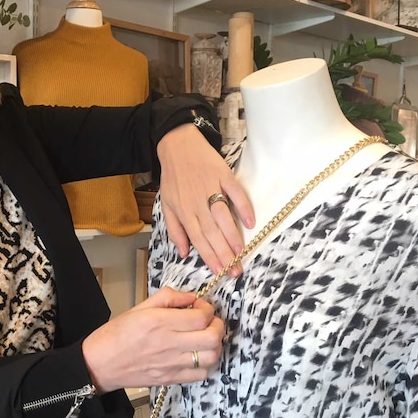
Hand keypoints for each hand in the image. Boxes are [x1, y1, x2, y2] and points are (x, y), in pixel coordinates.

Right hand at [81, 287, 224, 392]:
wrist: (99, 363)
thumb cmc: (116, 333)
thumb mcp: (140, 307)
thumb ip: (168, 298)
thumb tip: (192, 298)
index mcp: (160, 322)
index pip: (201, 317)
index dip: (208, 310)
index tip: (201, 308)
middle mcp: (168, 343)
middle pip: (212, 337)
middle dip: (217, 326)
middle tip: (209, 322)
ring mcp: (171, 364)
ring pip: (211, 357)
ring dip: (214, 346)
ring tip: (204, 339)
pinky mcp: (170, 379)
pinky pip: (200, 375)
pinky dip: (204, 364)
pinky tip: (195, 356)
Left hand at [157, 124, 254, 275]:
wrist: (178, 145)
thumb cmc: (173, 178)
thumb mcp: (167, 204)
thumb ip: (175, 230)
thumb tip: (183, 253)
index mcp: (184, 211)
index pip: (197, 239)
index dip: (209, 257)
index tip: (220, 272)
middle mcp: (197, 202)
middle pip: (212, 232)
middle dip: (224, 254)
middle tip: (236, 271)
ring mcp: (211, 188)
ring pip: (223, 217)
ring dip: (233, 236)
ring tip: (241, 254)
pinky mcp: (223, 175)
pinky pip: (236, 193)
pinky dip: (244, 207)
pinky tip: (251, 222)